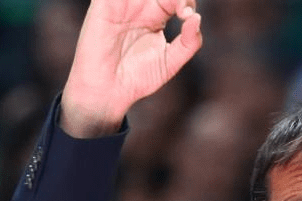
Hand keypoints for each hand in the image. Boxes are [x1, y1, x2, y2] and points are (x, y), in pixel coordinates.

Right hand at [60, 0, 201, 137]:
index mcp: (157, 16)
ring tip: (166, 4)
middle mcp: (140, 6)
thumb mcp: (170, 62)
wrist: (108, 91)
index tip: (185, 16)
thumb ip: (189, 42)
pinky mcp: (105, 4)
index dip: (186, 2)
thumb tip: (196, 18)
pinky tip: (144, 3)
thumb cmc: (136, 79)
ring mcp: (123, 4)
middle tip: (180, 9)